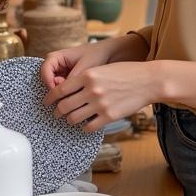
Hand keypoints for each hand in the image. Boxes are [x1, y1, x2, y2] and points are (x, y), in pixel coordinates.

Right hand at [39, 41, 113, 91]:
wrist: (108, 55)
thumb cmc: (96, 55)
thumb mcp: (85, 67)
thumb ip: (73, 79)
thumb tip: (64, 94)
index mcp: (56, 57)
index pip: (44, 71)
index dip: (49, 82)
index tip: (58, 90)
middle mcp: (55, 65)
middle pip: (47, 81)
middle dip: (56, 88)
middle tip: (70, 91)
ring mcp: (60, 74)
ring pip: (54, 88)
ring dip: (63, 92)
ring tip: (77, 90)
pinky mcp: (67, 81)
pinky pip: (63, 90)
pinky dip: (68, 93)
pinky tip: (79, 92)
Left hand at [42, 61, 160, 132]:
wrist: (148, 80)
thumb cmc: (127, 72)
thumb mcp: (103, 69)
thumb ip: (86, 78)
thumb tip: (68, 89)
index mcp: (88, 75)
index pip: (60, 90)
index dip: (50, 98)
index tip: (47, 102)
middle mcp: (91, 90)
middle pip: (64, 106)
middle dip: (58, 111)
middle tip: (58, 113)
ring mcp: (100, 104)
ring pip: (73, 118)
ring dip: (70, 120)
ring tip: (72, 119)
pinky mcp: (109, 116)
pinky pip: (88, 127)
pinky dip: (84, 127)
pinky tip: (87, 123)